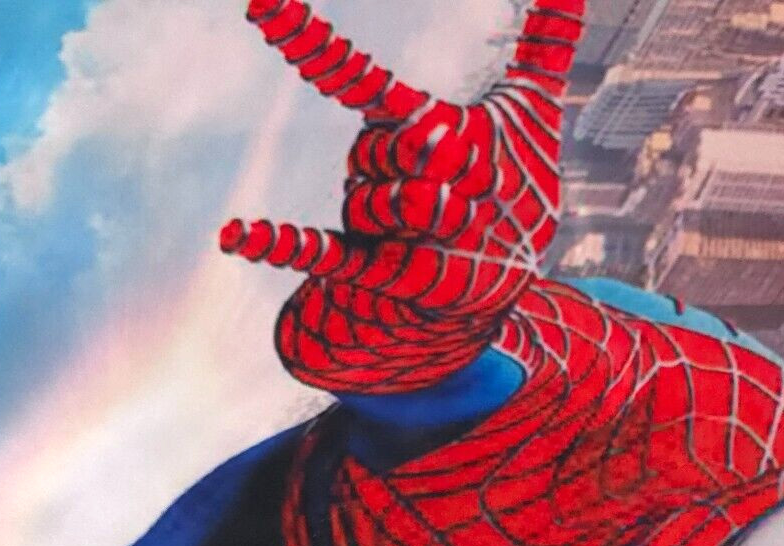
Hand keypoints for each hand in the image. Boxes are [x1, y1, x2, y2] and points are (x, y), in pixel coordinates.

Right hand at [220, 0, 585, 393]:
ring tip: (461, 228)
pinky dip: (278, 243)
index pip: (350, 76)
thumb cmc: (510, 192)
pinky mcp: (367, 265)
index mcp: (404, 124)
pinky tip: (237, 236)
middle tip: (480, 190)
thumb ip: (546, 41)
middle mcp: (374, 164)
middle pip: (396, 149)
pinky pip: (315, 250)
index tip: (263, 4)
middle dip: (452, 170)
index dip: (310, 41)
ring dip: (434, 215)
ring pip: (383, 199)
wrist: (502, 280)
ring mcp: (367, 216)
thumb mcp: (535, 111)